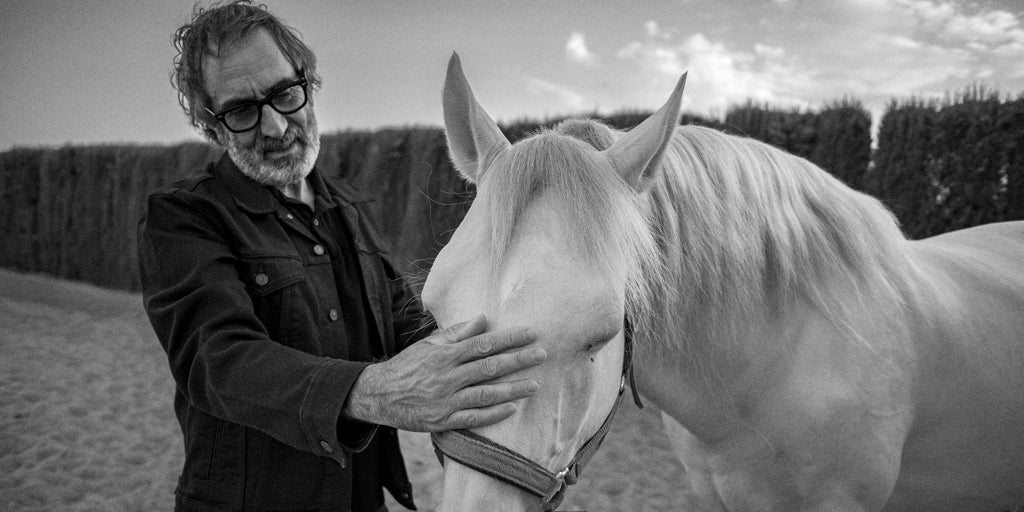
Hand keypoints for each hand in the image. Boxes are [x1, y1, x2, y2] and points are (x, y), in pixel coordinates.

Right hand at [341, 315, 545, 430]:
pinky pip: (473, 418)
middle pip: (489, 367)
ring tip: (535, 384)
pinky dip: (493, 414)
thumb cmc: (407, 366)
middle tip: (542, 354)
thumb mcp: (428, 345)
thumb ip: (456, 333)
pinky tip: (512, 408)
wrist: (379, 395)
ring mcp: (446, 400)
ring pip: (485, 393)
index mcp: (445, 355)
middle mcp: (447, 377)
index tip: (531, 333)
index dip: (509, 338)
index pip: (483, 344)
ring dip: (512, 388)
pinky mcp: (443, 421)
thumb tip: (482, 319)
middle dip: (518, 360)